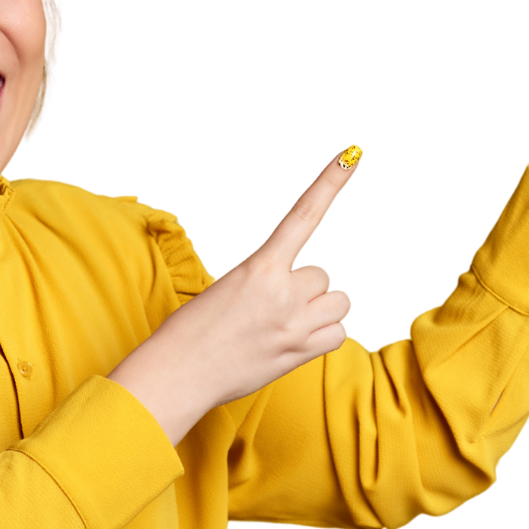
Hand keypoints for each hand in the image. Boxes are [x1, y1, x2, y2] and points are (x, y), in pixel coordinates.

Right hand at [147, 148, 358, 409]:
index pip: (302, 216)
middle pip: (323, 275)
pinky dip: (322, 336)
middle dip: (305, 287)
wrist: (178, 373)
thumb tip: (293, 295)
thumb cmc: (191, 331)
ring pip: (338, 303)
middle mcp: (283, 292)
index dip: (328, 184)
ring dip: (319, 310)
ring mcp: (294, 324)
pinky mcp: (300, 353)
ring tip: (285, 323)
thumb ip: (265, 282)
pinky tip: (294, 342)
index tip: (350, 155)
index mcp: (259, 267)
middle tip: (273, 304)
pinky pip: (338, 334)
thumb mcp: (225, 288)